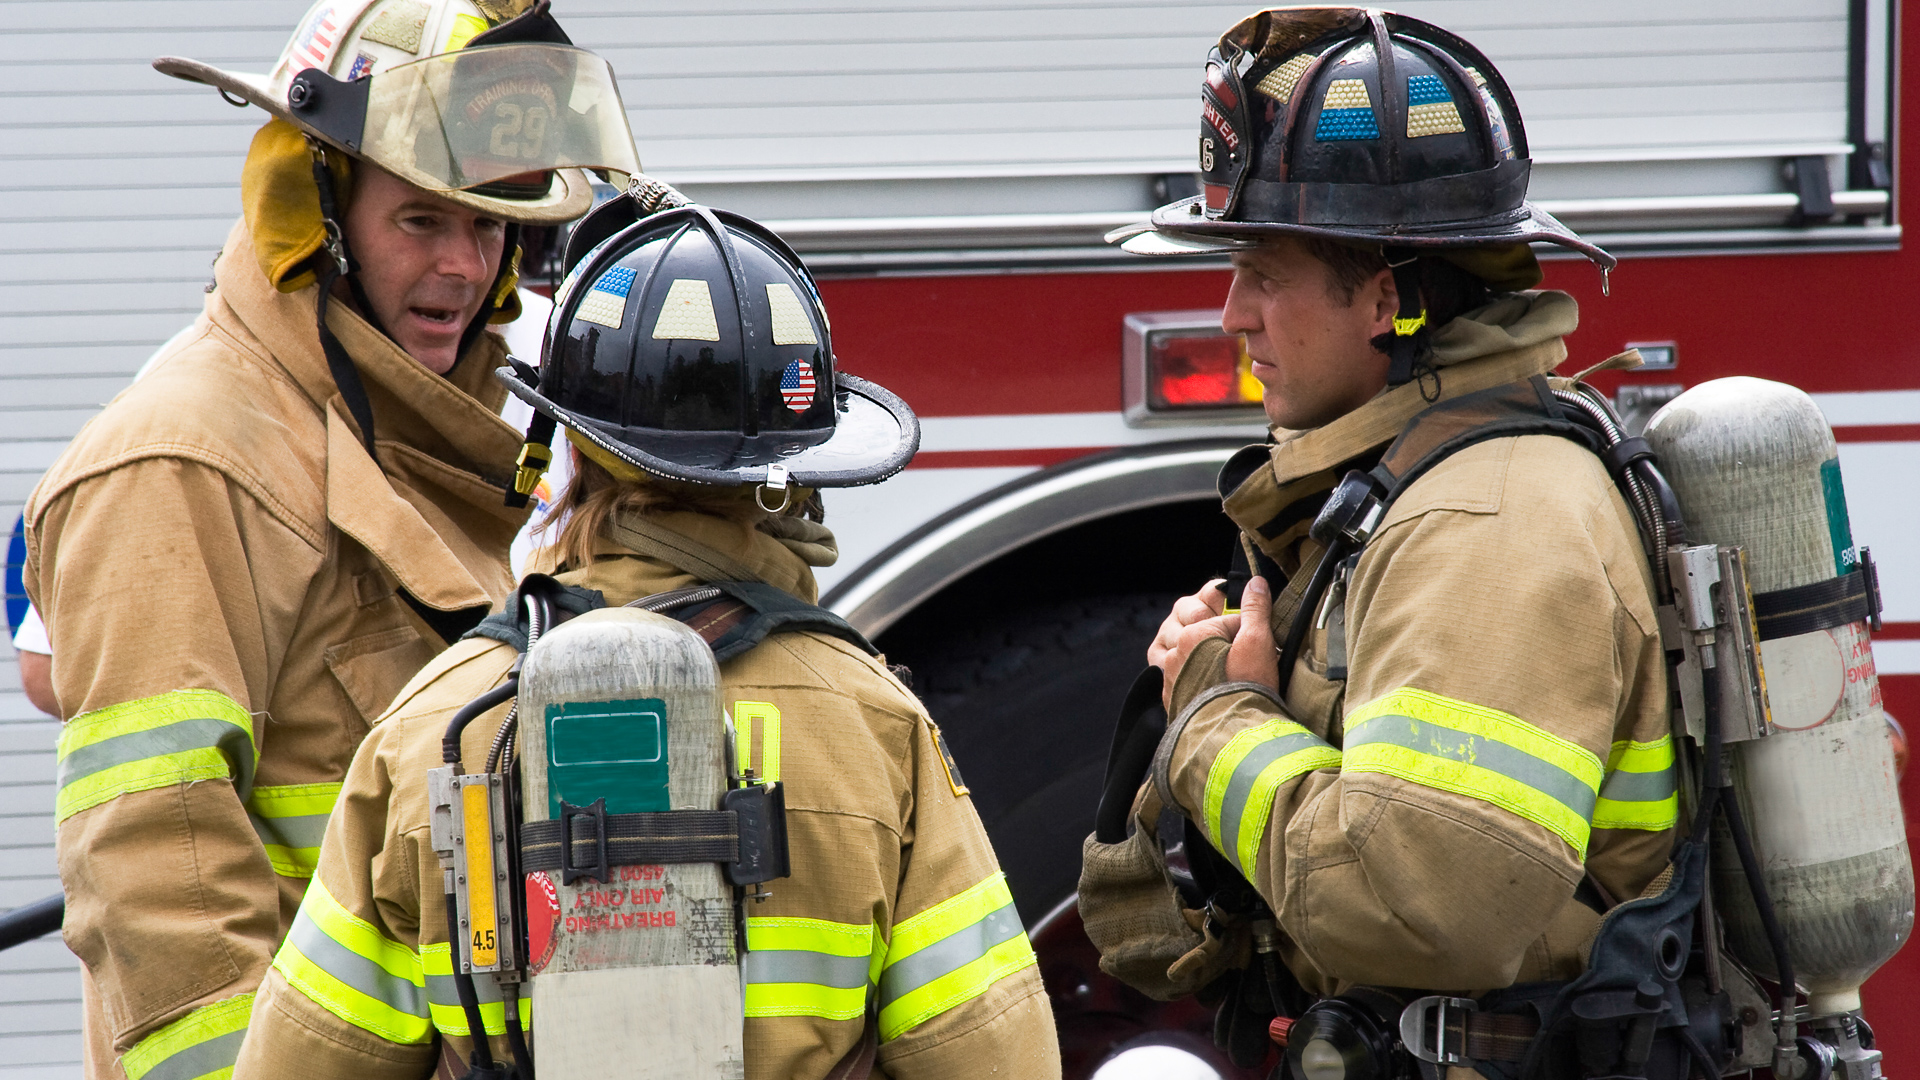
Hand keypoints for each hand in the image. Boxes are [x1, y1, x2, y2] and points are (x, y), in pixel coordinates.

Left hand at [1152, 577, 1280, 706]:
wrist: (1233, 737)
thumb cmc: (1248, 689)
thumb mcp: (1258, 642)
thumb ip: (1255, 609)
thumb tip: (1255, 583)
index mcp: (1195, 634)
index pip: (1226, 621)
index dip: (1247, 631)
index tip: (1260, 645)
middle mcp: (1175, 652)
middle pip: (1201, 632)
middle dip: (1219, 637)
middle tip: (1238, 653)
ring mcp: (1169, 676)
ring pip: (1180, 651)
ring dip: (1197, 653)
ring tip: (1219, 665)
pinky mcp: (1169, 697)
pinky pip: (1170, 675)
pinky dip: (1186, 673)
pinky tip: (1203, 681)